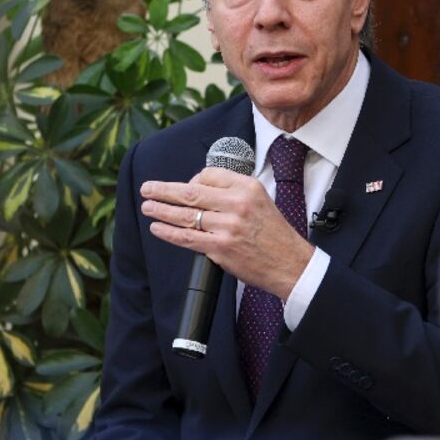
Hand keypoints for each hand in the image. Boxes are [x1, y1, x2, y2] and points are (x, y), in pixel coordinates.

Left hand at [141, 168, 313, 300]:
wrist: (291, 264)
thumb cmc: (275, 235)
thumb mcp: (262, 201)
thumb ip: (234, 193)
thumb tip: (201, 189)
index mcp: (248, 188)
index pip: (209, 175)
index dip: (191, 179)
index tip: (183, 186)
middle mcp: (237, 204)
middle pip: (191, 192)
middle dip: (164, 190)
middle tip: (148, 189)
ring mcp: (228, 226)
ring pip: (185, 215)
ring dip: (161, 210)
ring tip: (148, 207)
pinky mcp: (221, 248)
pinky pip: (187, 238)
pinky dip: (168, 232)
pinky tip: (157, 228)